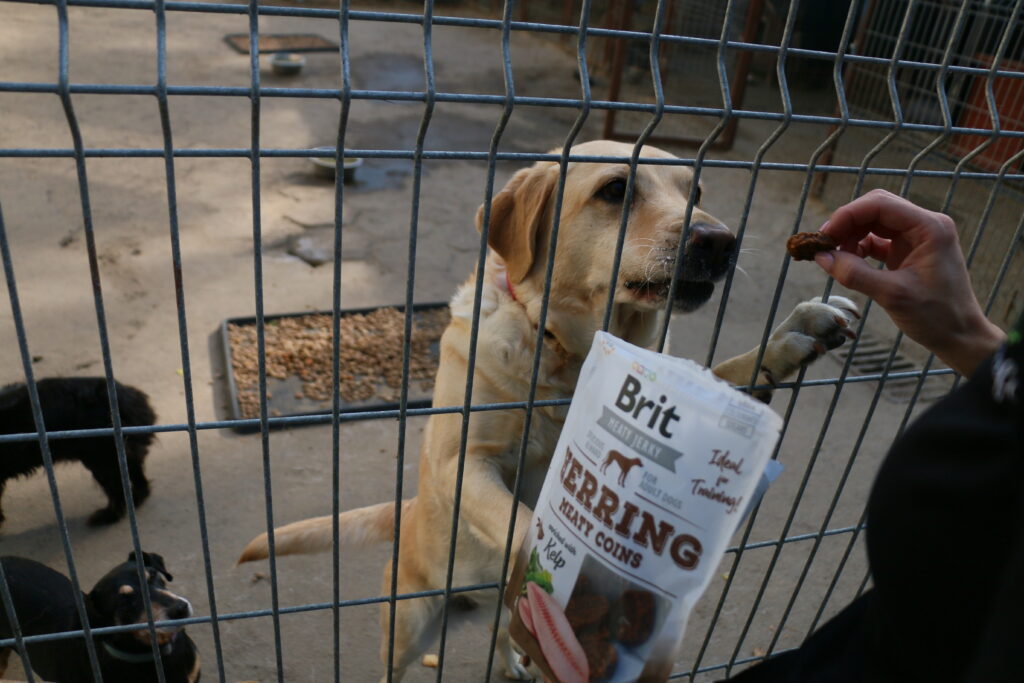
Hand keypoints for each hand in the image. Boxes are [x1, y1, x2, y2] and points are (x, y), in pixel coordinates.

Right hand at [814, 189, 1004, 376]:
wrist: (960, 336)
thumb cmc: (936, 316)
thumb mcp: (892, 295)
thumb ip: (855, 274)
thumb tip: (821, 257)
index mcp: (929, 227)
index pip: (880, 204)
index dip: (847, 216)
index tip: (824, 237)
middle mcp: (924, 225)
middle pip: (875, 209)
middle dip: (847, 224)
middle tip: (824, 245)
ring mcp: (917, 237)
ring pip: (874, 223)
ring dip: (851, 236)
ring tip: (835, 258)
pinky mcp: (908, 251)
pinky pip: (877, 240)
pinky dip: (859, 248)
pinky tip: (848, 263)